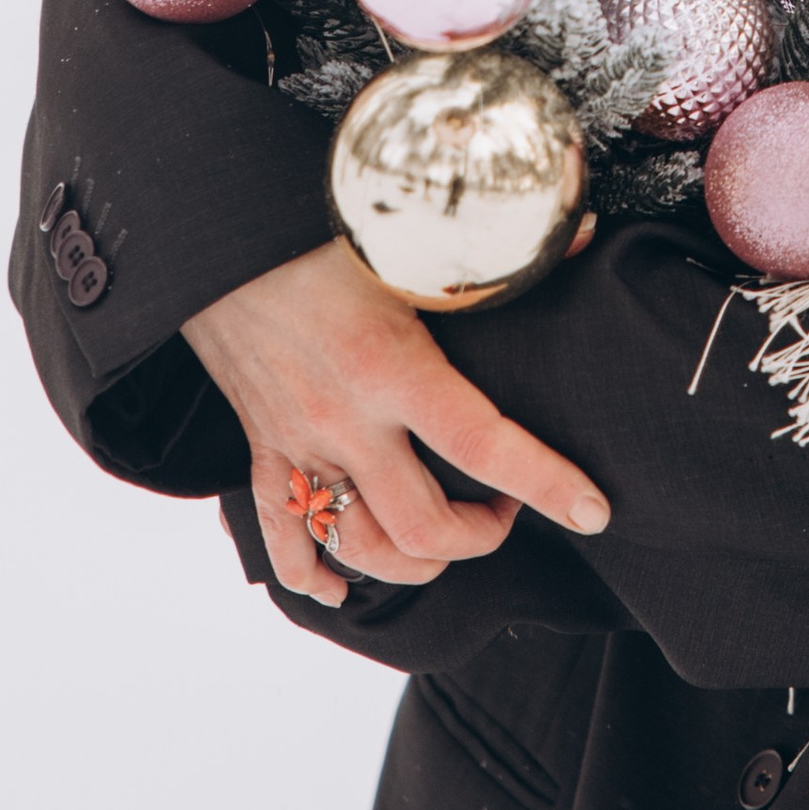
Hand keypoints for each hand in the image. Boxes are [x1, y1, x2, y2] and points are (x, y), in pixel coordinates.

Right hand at [183, 238, 610, 610]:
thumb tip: (587, 233)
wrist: (216, 233)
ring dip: (411, 563)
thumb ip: (500, 251)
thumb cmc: (321, 224)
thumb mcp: (413, 238)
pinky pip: (282, 539)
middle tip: (507, 506)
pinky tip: (340, 585)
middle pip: (422, 529)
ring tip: (445, 537)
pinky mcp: (262, 446)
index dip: (547, 483)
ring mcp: (298, 442)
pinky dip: (313, 575)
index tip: (593, 510)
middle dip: (481, 537)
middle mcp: (345, 419)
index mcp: (392, 366)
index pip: (483, 444)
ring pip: (357, 549)